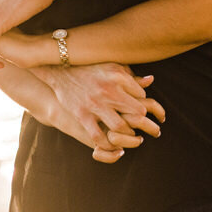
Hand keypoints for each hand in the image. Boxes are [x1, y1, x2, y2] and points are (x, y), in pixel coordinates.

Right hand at [38, 62, 165, 152]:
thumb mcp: (111, 66)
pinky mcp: (82, 115)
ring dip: (128, 134)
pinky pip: (98, 136)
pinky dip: (107, 144)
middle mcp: (108, 90)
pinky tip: (112, 144)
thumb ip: (130, 75)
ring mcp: (95, 104)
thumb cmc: (90, 68)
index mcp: (118, 76)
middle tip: (148, 129)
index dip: (144, 104)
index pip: (141, 96)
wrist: (60, 70)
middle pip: (137, 113)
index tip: (143, 109)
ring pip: (120, 126)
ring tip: (130, 135)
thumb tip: (150, 80)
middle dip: (145, 124)